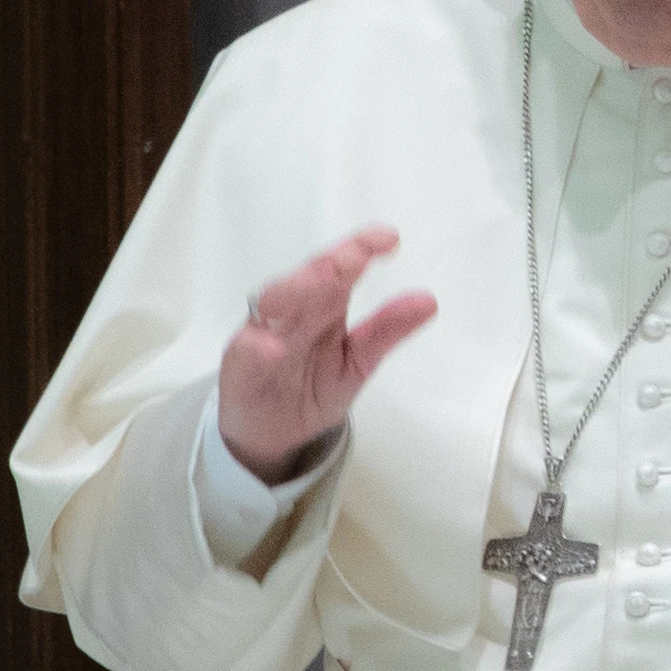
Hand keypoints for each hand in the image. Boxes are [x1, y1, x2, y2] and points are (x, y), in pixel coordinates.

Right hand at [219, 225, 438, 481]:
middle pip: (308, 279)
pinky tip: (274, 347)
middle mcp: (292, 312)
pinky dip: (260, 349)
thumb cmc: (312, 388)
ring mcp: (264, 335)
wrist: (273, 433)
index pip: (341, 270)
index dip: (360, 249)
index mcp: (323, 306)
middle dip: (331, 264)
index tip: (389, 238)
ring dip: (298, 290)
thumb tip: (429, 300)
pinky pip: (249, 353)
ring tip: (326, 279)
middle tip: (357, 254)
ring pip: (276, 305)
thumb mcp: (359, 362)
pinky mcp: (241, 366)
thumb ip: (387, 331)